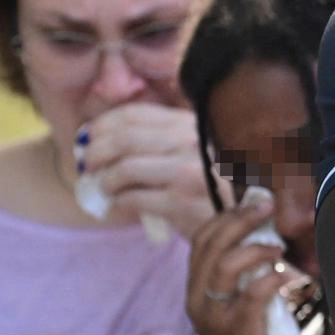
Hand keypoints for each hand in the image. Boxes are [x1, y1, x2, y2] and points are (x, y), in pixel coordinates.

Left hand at [80, 102, 226, 238]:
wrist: (246, 220)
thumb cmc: (215, 185)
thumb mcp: (197, 150)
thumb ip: (164, 139)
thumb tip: (106, 137)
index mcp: (191, 124)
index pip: (134, 114)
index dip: (102, 125)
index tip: (88, 137)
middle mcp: (191, 142)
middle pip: (123, 138)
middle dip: (95, 152)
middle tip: (87, 165)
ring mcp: (187, 172)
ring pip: (124, 168)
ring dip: (104, 180)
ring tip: (104, 188)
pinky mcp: (181, 203)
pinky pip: (132, 197)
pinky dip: (117, 201)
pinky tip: (118, 204)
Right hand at [186, 198, 292, 334]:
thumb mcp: (235, 301)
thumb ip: (243, 273)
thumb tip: (269, 235)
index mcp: (196, 287)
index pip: (201, 239)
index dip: (225, 215)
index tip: (252, 202)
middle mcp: (197, 298)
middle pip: (211, 245)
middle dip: (241, 220)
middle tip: (268, 207)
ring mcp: (213, 315)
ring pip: (225, 266)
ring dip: (256, 249)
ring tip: (279, 249)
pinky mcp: (235, 330)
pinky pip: (252, 294)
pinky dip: (273, 279)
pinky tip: (289, 277)